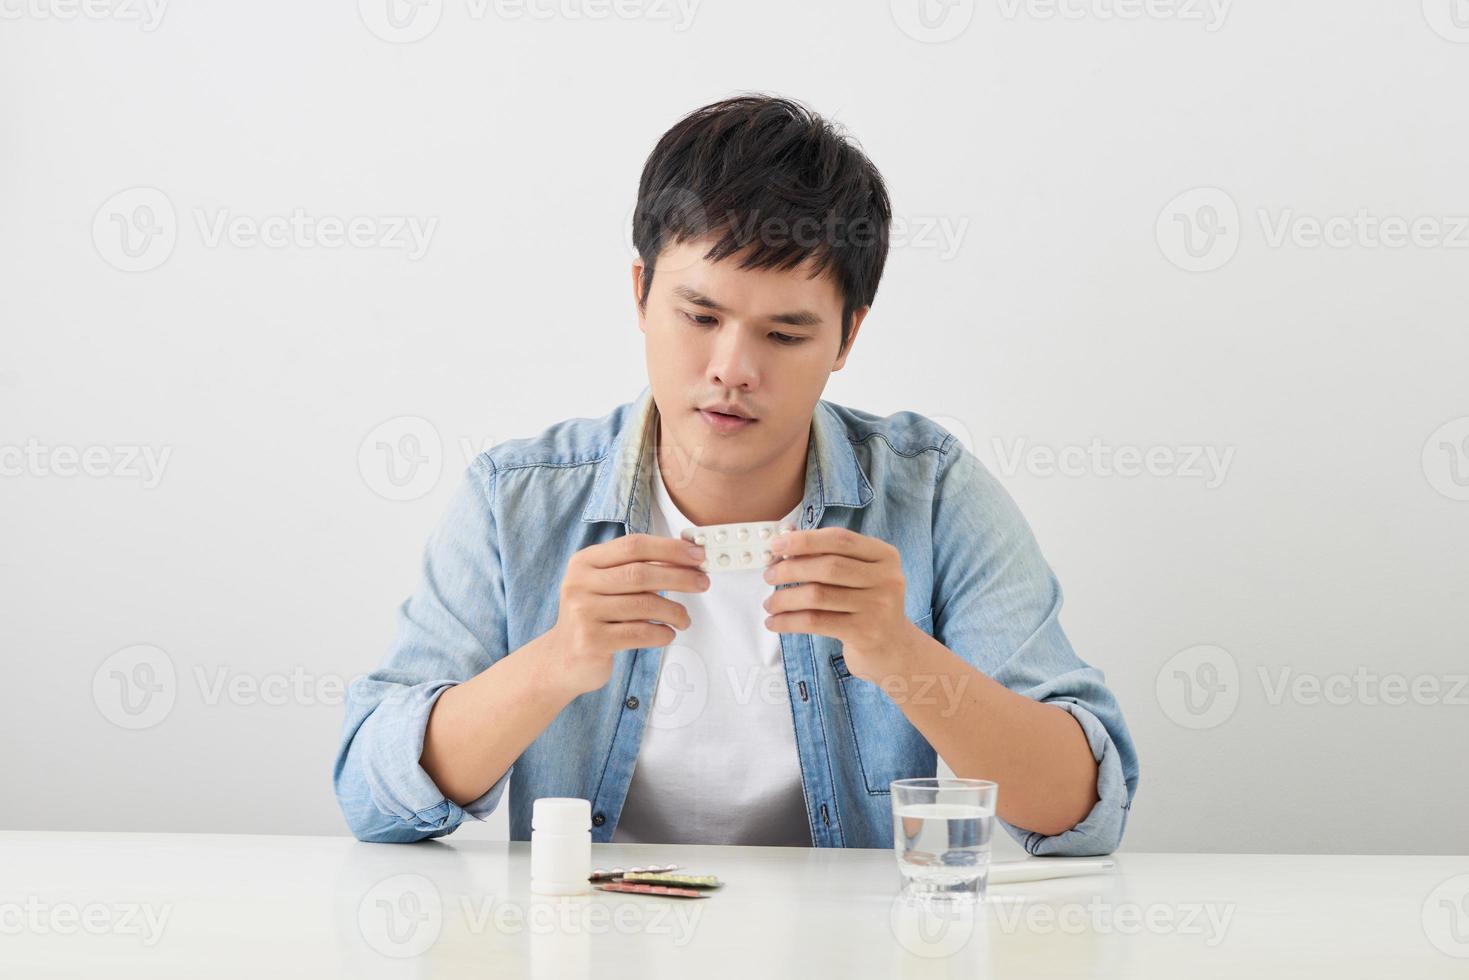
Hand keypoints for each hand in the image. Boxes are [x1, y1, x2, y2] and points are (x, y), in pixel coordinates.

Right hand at [542, 533, 709, 697]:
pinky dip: (661, 633)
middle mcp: (579, 583)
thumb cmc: (593, 618)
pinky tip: (667, 634)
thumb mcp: (603, 585)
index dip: (669, 549)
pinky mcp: (591, 641)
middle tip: (703, 583)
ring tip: (684, 619)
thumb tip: (685, 558)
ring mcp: (583, 613)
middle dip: (679, 577)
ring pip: (644, 605)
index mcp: (584, 562)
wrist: (561, 659)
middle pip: (640, 573)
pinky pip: (639, 633)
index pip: (633, 545)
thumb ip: (634, 569)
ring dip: (674, 611)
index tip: (697, 555)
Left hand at [760, 527, 918, 681]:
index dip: (805, 540)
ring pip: (818, 595)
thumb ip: (828, 555)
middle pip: (828, 566)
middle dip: (790, 569)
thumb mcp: (858, 575)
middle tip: (769, 576)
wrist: (892, 649)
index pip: (840, 539)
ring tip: (769, 603)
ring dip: (784, 598)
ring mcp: (878, 607)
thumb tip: (785, 538)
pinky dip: (788, 621)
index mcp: (885, 556)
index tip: (776, 544)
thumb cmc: (865, 605)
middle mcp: (887, 579)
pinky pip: (816, 622)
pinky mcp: (864, 633)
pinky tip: (774, 622)